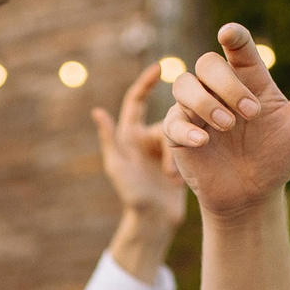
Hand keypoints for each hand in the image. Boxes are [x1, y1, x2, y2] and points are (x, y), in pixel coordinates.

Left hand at [95, 64, 185, 228]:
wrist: (153, 222)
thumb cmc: (132, 197)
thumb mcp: (118, 168)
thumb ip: (110, 140)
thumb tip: (97, 111)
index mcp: (129, 134)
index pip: (136, 101)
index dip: (145, 82)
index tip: (159, 67)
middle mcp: (147, 136)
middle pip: (165, 121)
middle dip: (171, 141)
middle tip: (168, 172)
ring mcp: (166, 146)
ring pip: (182, 134)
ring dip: (180, 155)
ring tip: (174, 181)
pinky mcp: (182, 157)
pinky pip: (192, 145)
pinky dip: (189, 160)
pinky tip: (184, 180)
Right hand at [162, 23, 289, 221]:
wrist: (253, 197)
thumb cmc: (277, 158)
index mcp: (248, 79)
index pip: (237, 45)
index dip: (232, 34)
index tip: (228, 34)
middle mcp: (219, 89)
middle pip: (207, 63)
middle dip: (227, 84)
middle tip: (250, 113)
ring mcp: (196, 110)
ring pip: (184, 85)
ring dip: (205, 102)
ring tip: (228, 126)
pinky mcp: (178, 134)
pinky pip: (172, 121)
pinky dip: (186, 128)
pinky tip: (204, 141)